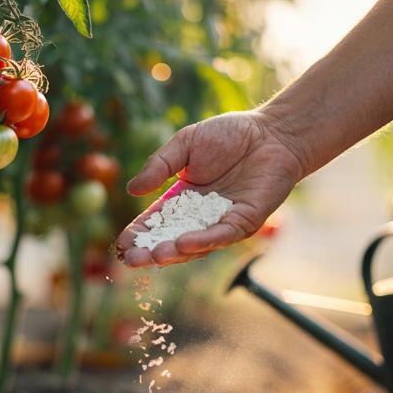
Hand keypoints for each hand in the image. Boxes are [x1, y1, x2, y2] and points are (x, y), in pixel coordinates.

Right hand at [116, 110, 305, 267]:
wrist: (271, 132)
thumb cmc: (230, 135)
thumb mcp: (184, 144)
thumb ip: (160, 165)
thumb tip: (132, 189)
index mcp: (183, 199)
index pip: (157, 222)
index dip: (139, 233)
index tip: (121, 244)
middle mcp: (201, 216)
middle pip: (172, 240)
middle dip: (151, 252)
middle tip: (131, 260)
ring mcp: (223, 222)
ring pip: (196, 245)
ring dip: (174, 252)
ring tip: (155, 255)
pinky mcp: (245, 221)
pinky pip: (222, 235)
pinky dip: (203, 241)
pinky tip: (184, 244)